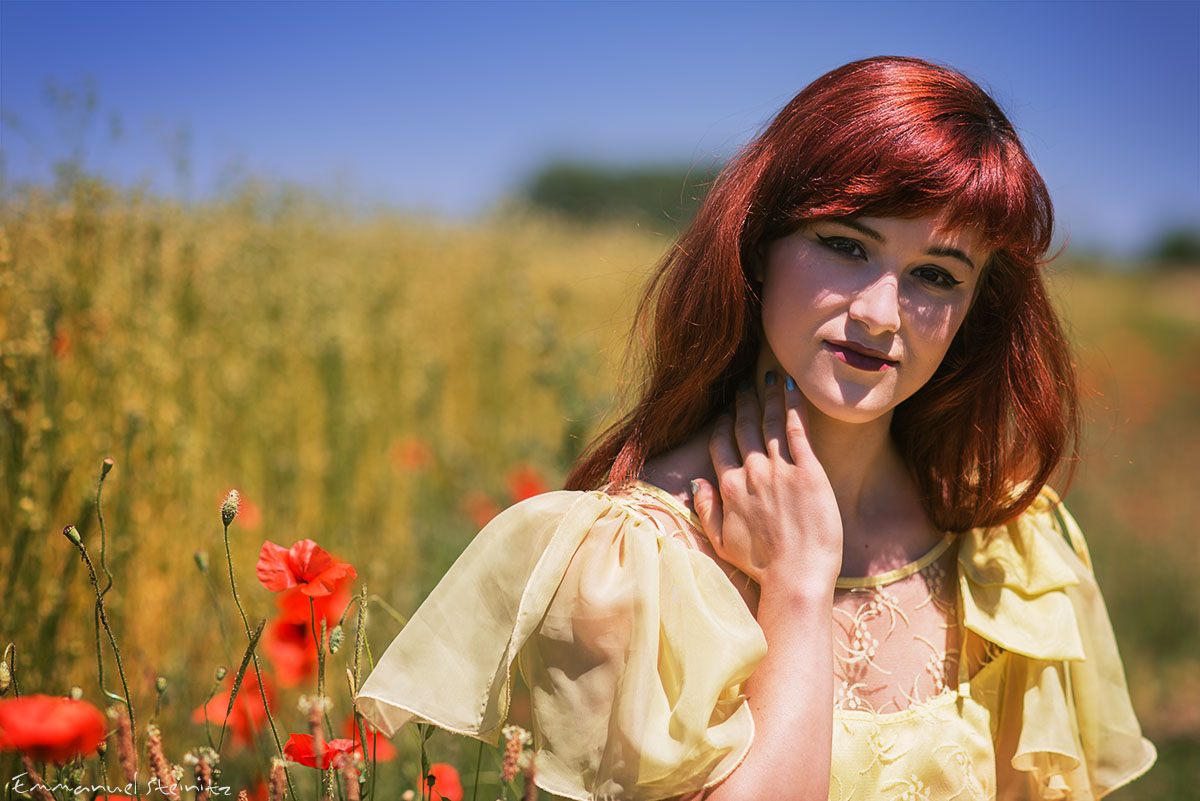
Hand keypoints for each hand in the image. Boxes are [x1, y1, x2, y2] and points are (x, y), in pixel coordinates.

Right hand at [691, 372, 842, 590]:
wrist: (796, 576)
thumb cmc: (761, 566)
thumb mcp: (722, 542)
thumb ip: (706, 510)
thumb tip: (695, 483)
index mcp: (729, 487)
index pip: (722, 445)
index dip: (724, 425)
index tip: (728, 412)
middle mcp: (751, 473)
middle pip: (744, 428)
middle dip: (744, 403)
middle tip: (745, 386)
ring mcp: (780, 470)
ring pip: (770, 422)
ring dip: (768, 396)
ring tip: (769, 377)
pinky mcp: (809, 472)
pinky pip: (798, 431)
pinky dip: (793, 406)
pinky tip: (791, 388)